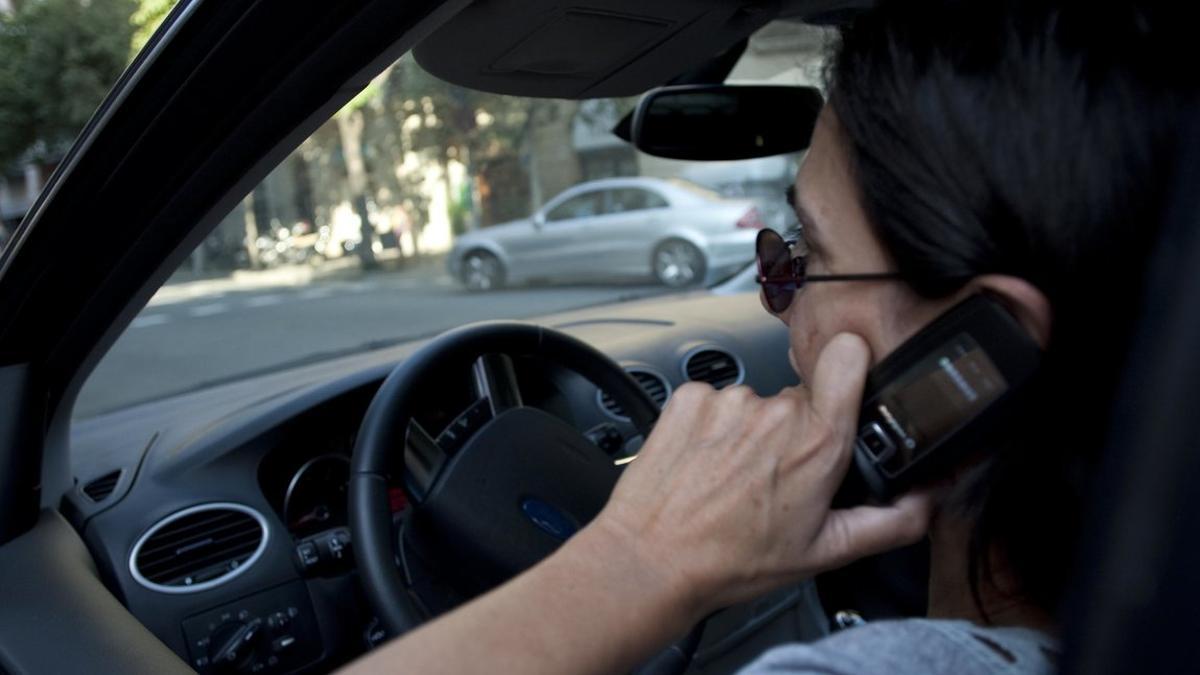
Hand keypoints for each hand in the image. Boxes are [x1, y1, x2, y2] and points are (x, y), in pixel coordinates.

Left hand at [590, 333, 935, 618]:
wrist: (652, 559)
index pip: (850, 356)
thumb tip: (925, 502)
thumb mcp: (824, 552)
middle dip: (795, 432)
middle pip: (801, 399)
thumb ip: (889, 521)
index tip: (847, 384)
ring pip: (755, 403)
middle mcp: (774, 412)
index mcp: (817, 442)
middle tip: (774, 478)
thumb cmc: (730, 560)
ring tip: (732, 478)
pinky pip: (714, 401)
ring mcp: (728, 402)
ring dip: (749, 433)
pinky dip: (711, 427)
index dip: (852, 364)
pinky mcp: (689, 399)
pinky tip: (705, 463)